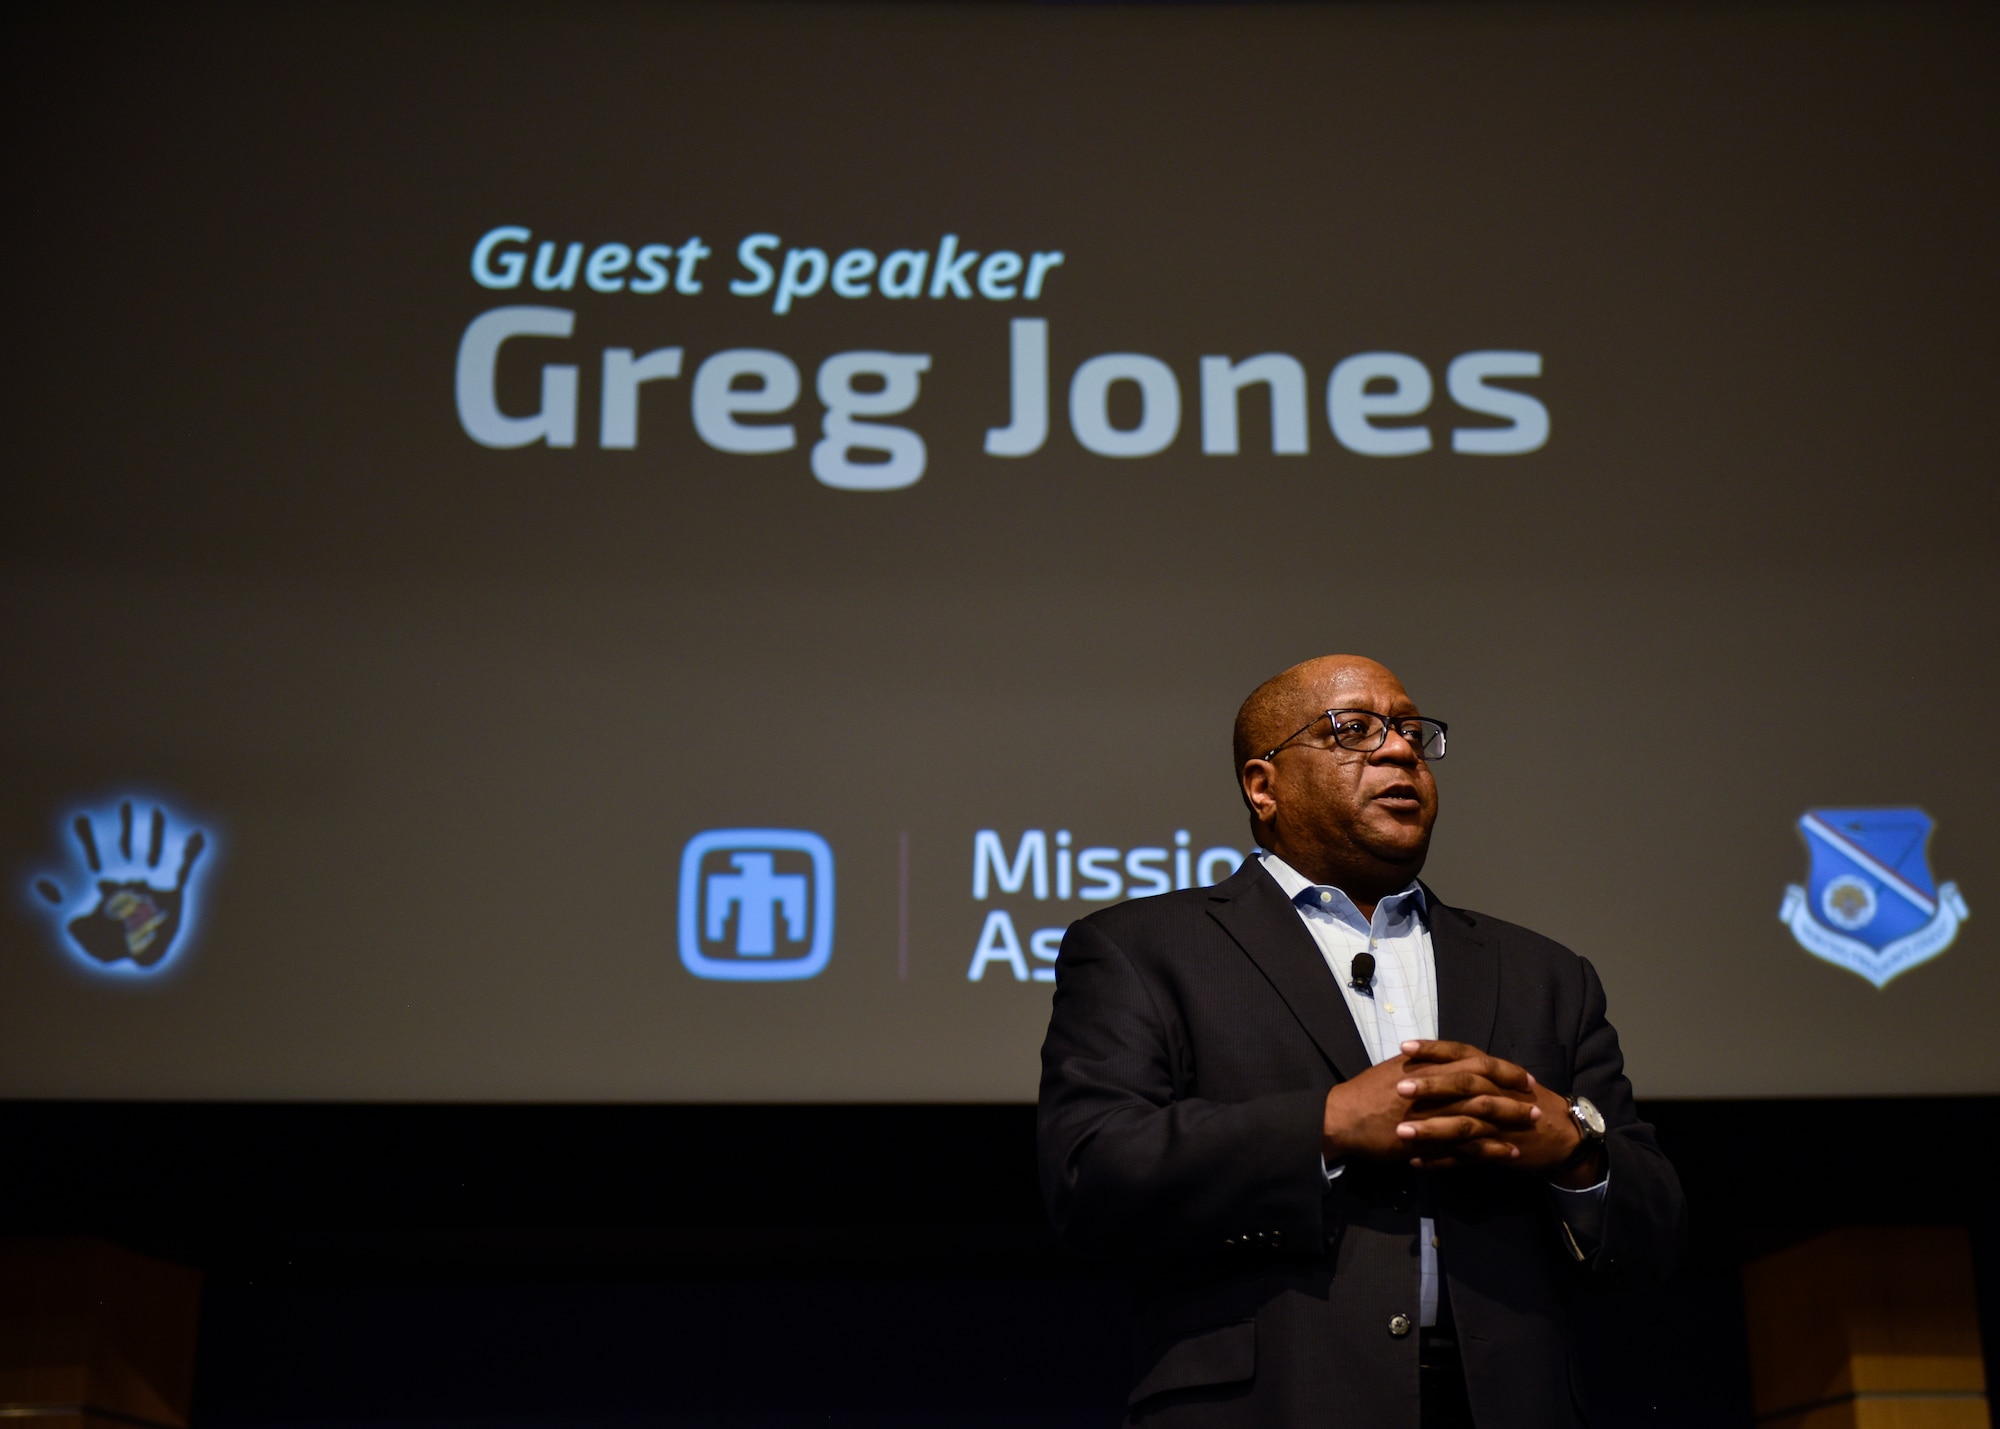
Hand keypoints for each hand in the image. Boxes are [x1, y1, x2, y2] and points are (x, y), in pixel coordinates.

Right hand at [1322, 1040, 1540, 1164]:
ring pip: (1482, 1118)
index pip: (1477, 1063)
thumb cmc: (1367, 1090)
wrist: (1343, 1117)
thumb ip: (1426, 1063)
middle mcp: (1437, 1089)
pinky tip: (1509, 1153)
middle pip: (1486, 1090)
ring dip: (1509, 1123)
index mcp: (1430, 1067)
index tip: (1523, 1076)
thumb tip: (1446, 1058)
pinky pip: (1469, 1147)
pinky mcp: (1431, 1142)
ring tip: (1530, 1127)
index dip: (1504, 1070)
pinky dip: (1492, 1150)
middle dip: (1513, 1096)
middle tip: (1536, 1102)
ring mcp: (1435, 1116)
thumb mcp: (1398, 1067)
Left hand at [1396, 1041, 1606, 1184]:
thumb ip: (1470, 1071)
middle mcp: (1497, 1095)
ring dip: (1431, 1130)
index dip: (1434, 1050)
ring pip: (1463, 1125)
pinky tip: (1415, 1161)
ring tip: (1401, 1132)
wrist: (1564, 1135)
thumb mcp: (1501, 1080)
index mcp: (1494, 1073)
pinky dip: (1441, 1161)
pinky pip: (1466, 1157)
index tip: (1404, 1046)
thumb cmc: (1526, 1102)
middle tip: (1399, 1088)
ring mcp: (1498, 1125)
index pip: (1462, 1054)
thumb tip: (1429, 1061)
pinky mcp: (1499, 1151)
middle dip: (1431, 1087)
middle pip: (1463, 1087)